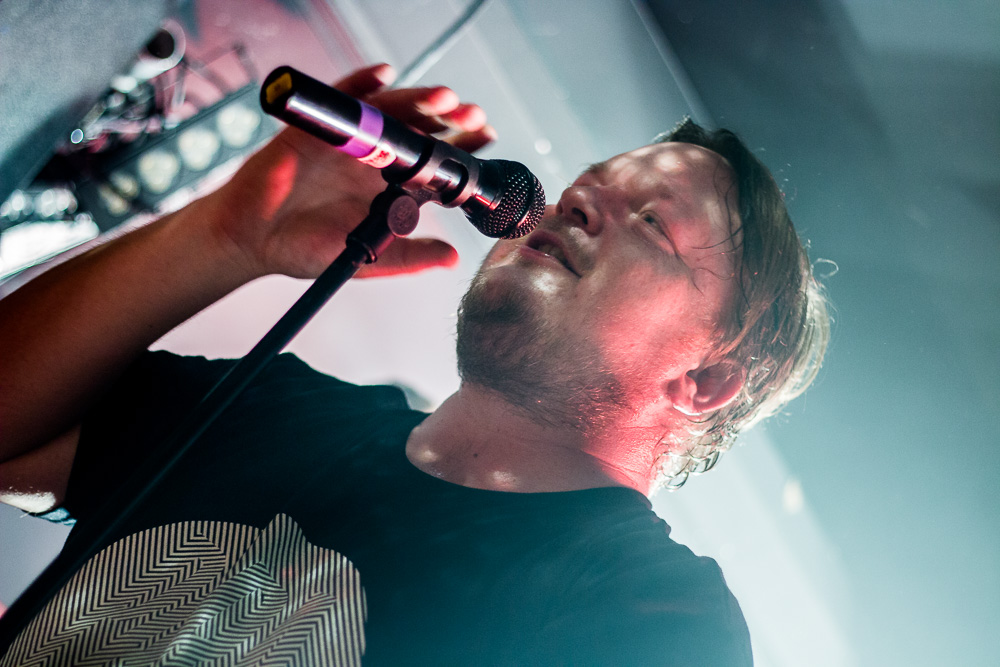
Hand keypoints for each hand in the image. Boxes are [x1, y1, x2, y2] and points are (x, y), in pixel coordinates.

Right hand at [209, 64, 495, 279]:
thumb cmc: (306, 249)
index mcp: (392, 189)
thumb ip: (408, 256)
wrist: (252, 240)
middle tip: (471, 115)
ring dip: (417, 100)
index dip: (462, 149)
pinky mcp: (318, 128)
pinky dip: (362, 83)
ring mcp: (349, 142)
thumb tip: (451, 259)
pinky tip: (384, 75)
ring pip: (390, 112)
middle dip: (448, 121)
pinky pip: (343, 98)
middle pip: (420, 131)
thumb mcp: (366, 258)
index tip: (487, 137)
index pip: (436, 164)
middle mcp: (377, 160)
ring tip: (443, 98)